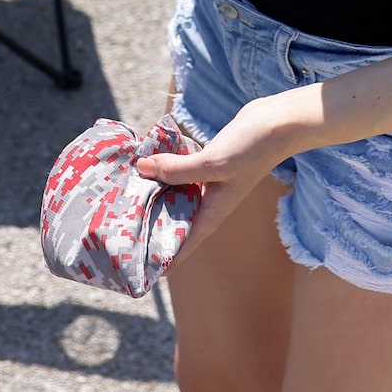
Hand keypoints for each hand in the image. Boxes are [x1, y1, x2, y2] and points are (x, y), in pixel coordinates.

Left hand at [136, 89, 307, 252]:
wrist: (278, 123)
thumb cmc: (252, 149)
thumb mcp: (213, 162)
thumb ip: (178, 169)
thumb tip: (141, 169)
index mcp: (211, 215)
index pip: (180, 249)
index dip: (158, 261)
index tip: (132, 269)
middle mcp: (206, 204)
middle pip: (171, 224)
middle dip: (146, 227)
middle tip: (114, 228)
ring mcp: (205, 184)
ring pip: (171, 197)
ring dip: (150, 195)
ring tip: (119, 196)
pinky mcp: (205, 164)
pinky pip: (176, 174)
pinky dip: (161, 171)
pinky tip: (141, 163)